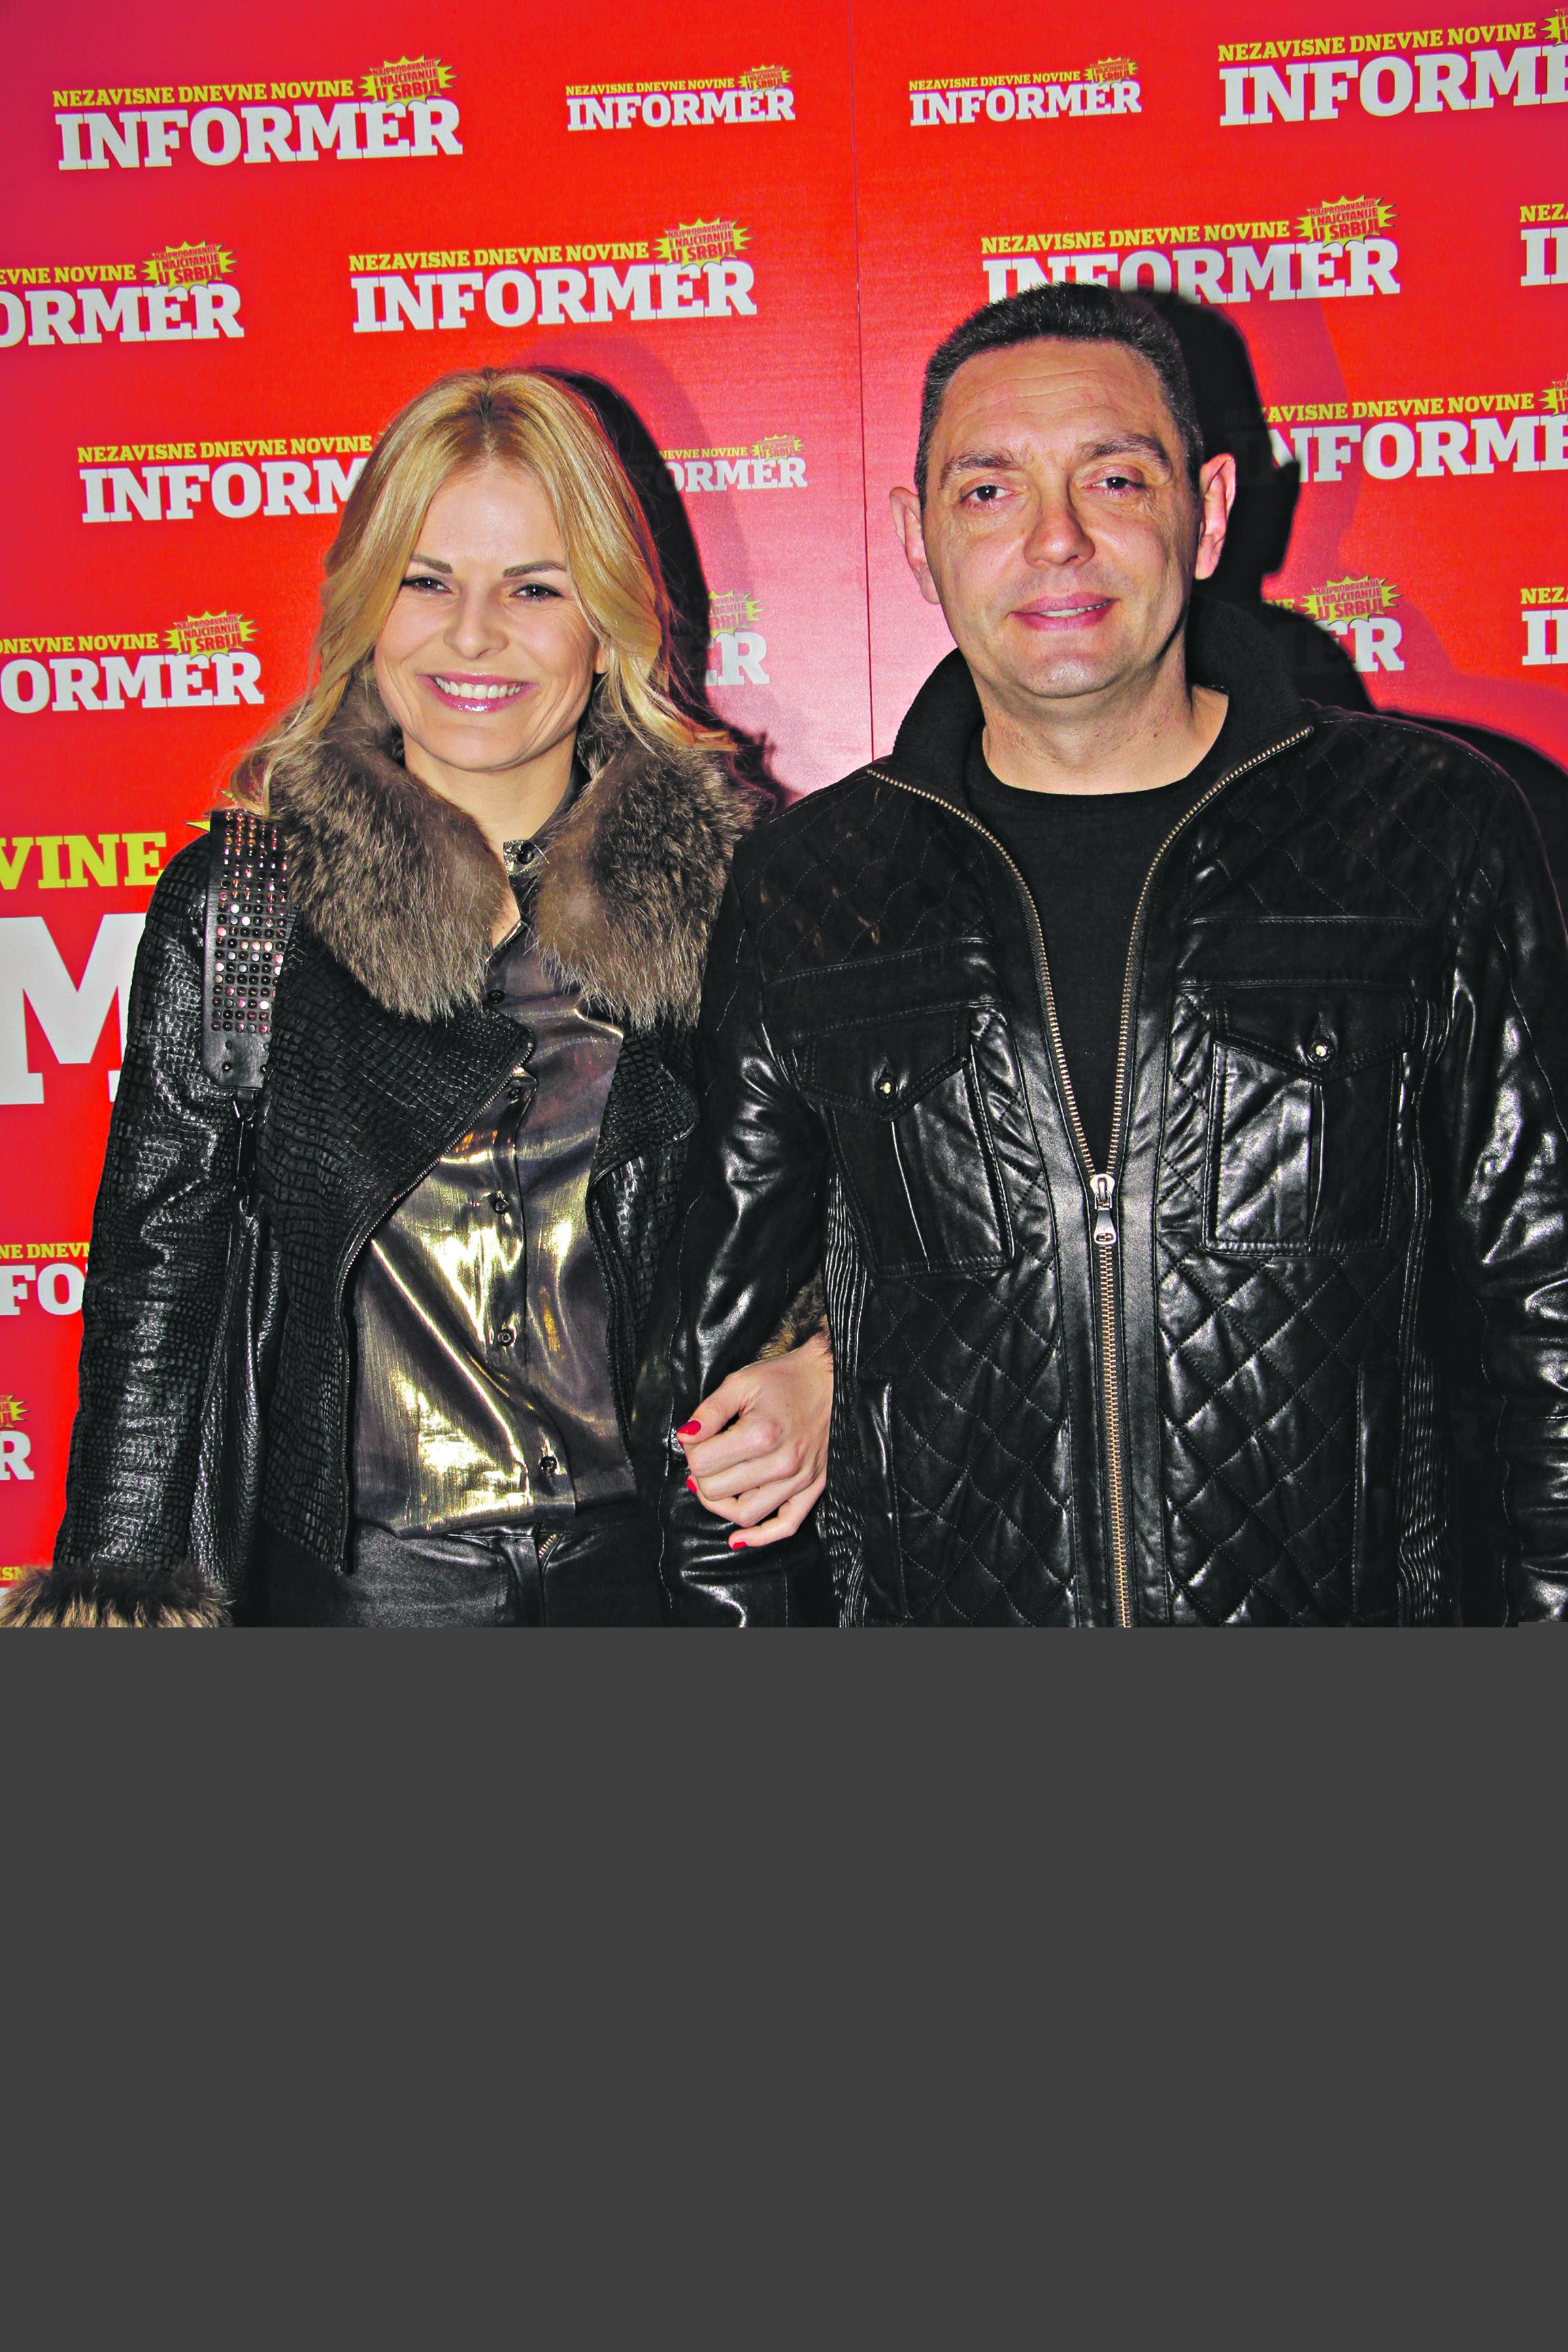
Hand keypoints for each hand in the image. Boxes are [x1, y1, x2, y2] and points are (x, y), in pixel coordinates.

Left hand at [677, 1331, 832, 1550]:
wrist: (831, 1379)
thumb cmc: (785, 1379)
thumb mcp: (741, 1383)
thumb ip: (709, 1412)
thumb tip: (684, 1437)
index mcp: (761, 1434)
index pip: (702, 1463)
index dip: (691, 1450)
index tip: (697, 1437)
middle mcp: (782, 1463)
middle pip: (718, 1491)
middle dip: (701, 1474)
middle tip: (705, 1455)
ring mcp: (800, 1479)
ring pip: (745, 1514)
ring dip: (720, 1504)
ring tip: (715, 1484)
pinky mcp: (813, 1488)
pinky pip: (786, 1526)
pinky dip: (759, 1537)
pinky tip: (738, 1538)